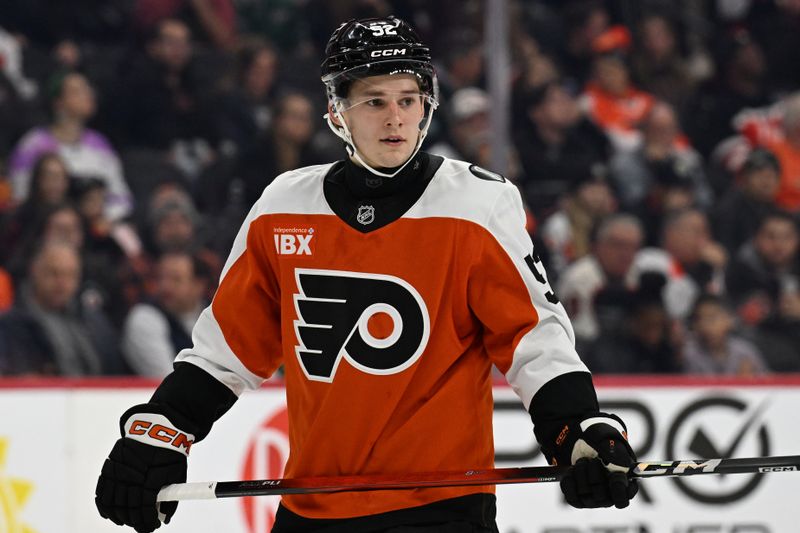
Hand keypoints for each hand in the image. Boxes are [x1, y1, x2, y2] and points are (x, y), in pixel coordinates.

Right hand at [95, 408, 192, 531]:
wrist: (160, 428)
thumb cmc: (170, 453)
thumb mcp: (177, 474)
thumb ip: (171, 497)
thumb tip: (165, 519)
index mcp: (151, 478)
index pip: (144, 508)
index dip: (147, 521)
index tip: (152, 527)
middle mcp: (132, 475)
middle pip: (128, 507)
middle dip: (135, 521)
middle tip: (141, 525)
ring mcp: (118, 470)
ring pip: (112, 501)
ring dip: (120, 516)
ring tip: (127, 521)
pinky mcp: (110, 465)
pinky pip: (102, 490)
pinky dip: (104, 505)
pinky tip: (110, 513)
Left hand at [560, 415, 637, 508]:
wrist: (588, 446)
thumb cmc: (605, 447)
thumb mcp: (613, 447)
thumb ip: (618, 456)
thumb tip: (617, 465)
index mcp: (624, 487)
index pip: (622, 500)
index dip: (618, 489)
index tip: (615, 476)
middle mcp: (609, 498)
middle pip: (600, 494)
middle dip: (594, 472)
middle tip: (593, 460)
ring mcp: (593, 501)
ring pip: (584, 493)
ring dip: (580, 471)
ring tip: (583, 461)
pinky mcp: (578, 500)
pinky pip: (570, 496)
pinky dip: (569, 480)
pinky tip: (572, 471)